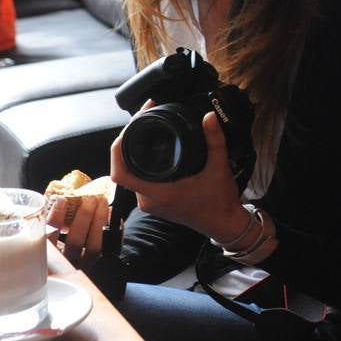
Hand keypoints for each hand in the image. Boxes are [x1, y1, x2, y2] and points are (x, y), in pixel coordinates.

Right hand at [46, 195, 109, 270]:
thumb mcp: (48, 235)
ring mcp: (83, 266)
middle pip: (75, 243)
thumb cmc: (55, 245)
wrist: (68, 266)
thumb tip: (59, 199)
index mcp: (48, 257)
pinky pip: (109, 249)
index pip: (50, 239)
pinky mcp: (99, 264)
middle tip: (90, 199)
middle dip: (84, 217)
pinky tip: (112, 215)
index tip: (62, 200)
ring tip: (102, 203)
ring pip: (94, 247)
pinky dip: (113, 230)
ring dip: (99, 222)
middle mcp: (66, 265)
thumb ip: (50, 223)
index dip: (56, 219)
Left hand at [110, 101, 249, 242]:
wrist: (224, 223)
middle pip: (123, 169)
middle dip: (127, 142)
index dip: (117, 151)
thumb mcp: (219, 168)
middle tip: (139, 120)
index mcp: (159, 193)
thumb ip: (215, 140)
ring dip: (132, 153)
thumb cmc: (220, 201)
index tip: (128, 130)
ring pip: (130, 174)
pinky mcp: (155, 202)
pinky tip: (148, 149)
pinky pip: (138, 181)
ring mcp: (150, 203)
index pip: (121, 174)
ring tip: (142, 130)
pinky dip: (139, 164)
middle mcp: (149, 200)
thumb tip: (209, 117)